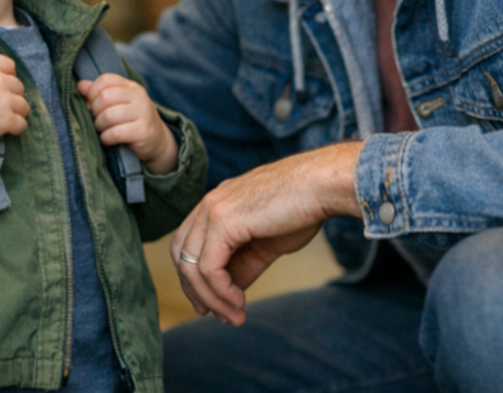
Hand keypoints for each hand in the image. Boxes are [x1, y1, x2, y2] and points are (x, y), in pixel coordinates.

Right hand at [0, 50, 29, 150]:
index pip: (9, 65)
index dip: (7, 76)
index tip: (0, 86)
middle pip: (19, 86)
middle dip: (11, 96)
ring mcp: (3, 100)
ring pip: (24, 106)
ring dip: (16, 112)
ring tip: (2, 118)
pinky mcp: (6, 120)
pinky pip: (22, 124)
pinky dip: (15, 129)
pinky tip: (5, 129)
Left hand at [77, 75, 178, 173]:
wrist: (156, 142)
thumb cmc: (131, 121)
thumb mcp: (117, 104)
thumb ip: (99, 93)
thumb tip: (80, 85)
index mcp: (131, 86)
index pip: (105, 80)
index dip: (92, 92)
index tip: (91, 105)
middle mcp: (139, 97)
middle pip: (105, 97)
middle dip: (95, 111)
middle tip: (97, 120)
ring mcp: (143, 113)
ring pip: (108, 116)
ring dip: (99, 126)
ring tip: (102, 130)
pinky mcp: (144, 132)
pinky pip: (115, 133)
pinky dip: (106, 138)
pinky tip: (108, 140)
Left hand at [169, 141, 363, 325]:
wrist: (321, 186)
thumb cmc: (302, 209)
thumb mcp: (266, 242)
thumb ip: (243, 263)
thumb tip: (230, 293)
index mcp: (217, 204)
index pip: (187, 244)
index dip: (195, 278)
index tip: (212, 305)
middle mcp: (208, 204)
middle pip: (181, 254)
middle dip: (195, 290)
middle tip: (216, 315)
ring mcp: (212, 210)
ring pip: (191, 265)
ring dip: (211, 298)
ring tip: (234, 316)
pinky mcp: (222, 220)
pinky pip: (209, 268)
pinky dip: (221, 291)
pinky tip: (239, 301)